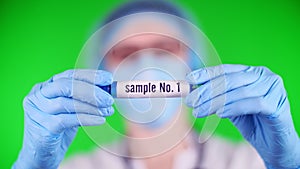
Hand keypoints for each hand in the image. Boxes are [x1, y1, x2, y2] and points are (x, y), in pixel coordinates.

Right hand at [13, 69, 113, 168]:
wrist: (43, 154)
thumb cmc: (60, 128)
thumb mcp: (73, 110)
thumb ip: (86, 99)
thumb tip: (109, 92)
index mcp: (47, 86)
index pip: (70, 75)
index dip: (90, 76)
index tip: (108, 79)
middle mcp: (38, 95)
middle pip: (65, 86)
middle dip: (91, 91)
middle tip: (109, 99)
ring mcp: (37, 111)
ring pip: (66, 103)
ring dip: (91, 107)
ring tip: (107, 111)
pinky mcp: (42, 127)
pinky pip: (67, 120)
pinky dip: (86, 119)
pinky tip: (100, 120)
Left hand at [185, 64, 299, 168]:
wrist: (273, 143)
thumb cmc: (251, 122)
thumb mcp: (229, 106)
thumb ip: (216, 97)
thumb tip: (193, 92)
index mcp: (252, 72)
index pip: (225, 70)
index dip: (206, 74)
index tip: (189, 79)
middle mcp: (264, 75)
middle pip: (230, 80)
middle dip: (207, 91)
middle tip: (190, 101)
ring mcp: (273, 88)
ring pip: (239, 92)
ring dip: (215, 102)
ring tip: (199, 111)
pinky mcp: (278, 104)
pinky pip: (252, 103)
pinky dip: (234, 107)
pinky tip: (219, 113)